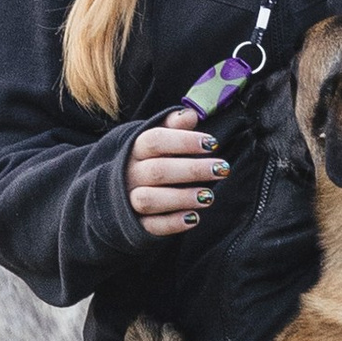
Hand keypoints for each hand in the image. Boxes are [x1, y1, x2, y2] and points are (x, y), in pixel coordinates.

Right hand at [128, 110, 227, 237]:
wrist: (120, 190)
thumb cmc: (149, 159)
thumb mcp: (158, 139)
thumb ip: (172, 126)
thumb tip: (189, 114)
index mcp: (135, 150)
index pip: (155, 141)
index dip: (184, 141)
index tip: (212, 143)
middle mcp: (130, 174)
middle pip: (157, 171)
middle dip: (192, 170)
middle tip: (221, 169)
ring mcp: (130, 200)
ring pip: (149, 199)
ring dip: (181, 198)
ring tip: (209, 196)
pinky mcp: (136, 224)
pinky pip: (151, 226)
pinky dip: (173, 223)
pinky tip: (194, 218)